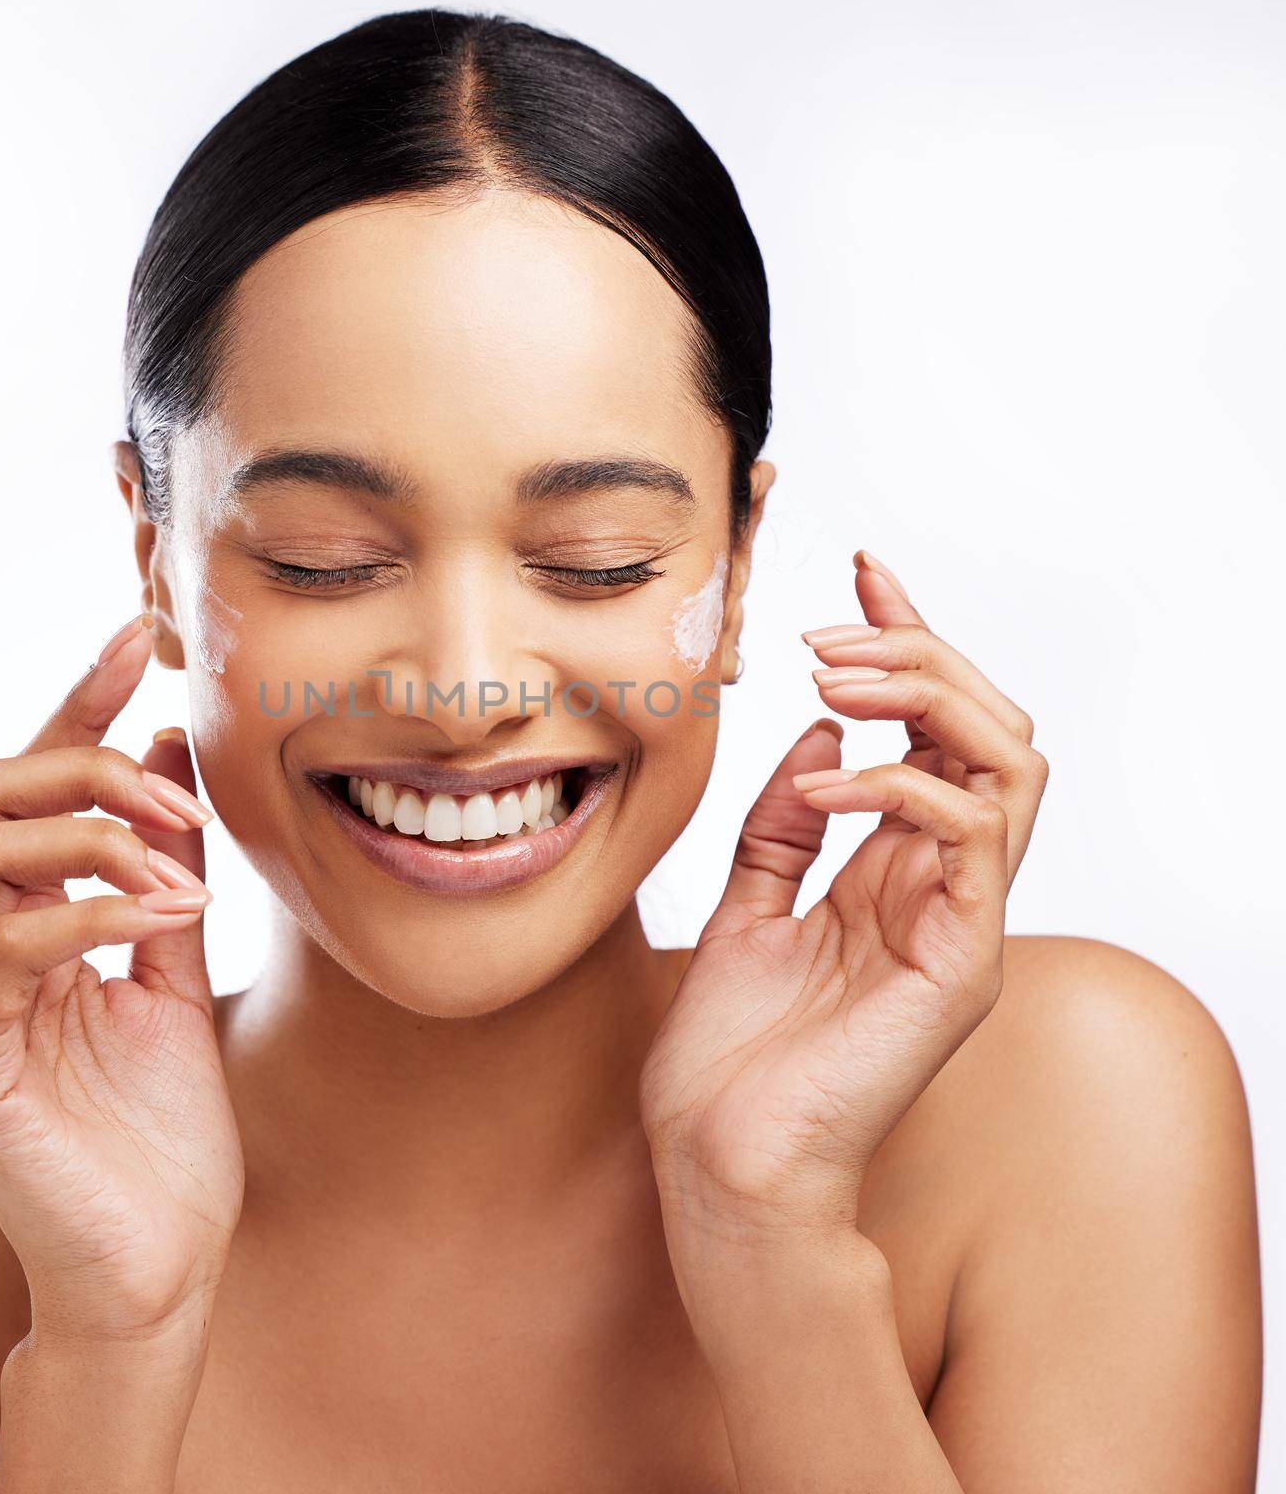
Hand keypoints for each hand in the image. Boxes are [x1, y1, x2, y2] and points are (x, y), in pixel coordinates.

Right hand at [0, 614, 244, 1347]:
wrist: (160, 1262)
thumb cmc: (165, 1128)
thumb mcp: (176, 967)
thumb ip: (165, 866)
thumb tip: (169, 748)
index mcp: (17, 927)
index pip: (26, 787)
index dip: (73, 702)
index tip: (136, 635)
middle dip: (85, 771)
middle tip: (181, 813)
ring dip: (99, 838)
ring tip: (186, 877)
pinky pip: (9, 945)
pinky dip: (96, 911)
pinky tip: (167, 923)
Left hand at [639, 551, 1047, 1239]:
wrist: (721, 1161)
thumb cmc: (731, 1052)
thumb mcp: (744, 903)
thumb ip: (783, 820)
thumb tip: (823, 727)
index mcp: (894, 871)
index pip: (934, 731)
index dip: (908, 642)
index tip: (861, 571)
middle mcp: (942, 887)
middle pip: (989, 728)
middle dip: (918, 654)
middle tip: (826, 631)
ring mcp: (961, 924)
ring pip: (1010, 763)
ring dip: (925, 697)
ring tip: (831, 679)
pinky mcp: (961, 965)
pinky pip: (965, 836)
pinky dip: (897, 785)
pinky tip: (817, 785)